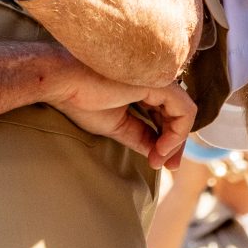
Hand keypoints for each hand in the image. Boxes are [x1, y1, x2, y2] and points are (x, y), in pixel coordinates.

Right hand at [44, 61, 193, 169]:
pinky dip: (177, 134)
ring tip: (159, 160)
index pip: (166, 114)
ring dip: (176, 142)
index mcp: (142, 87)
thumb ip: (140, 136)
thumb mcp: (117, 125)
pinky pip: (184, 112)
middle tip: (168, 167)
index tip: (157, 163)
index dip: (168, 140)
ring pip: (184, 114)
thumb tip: (157, 154)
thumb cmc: (80, 99)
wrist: (62, 82)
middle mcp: (154, 81)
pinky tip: (161, 149)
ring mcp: (158, 80)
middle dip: (176, 144)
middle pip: (178, 115)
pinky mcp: (160, 84)